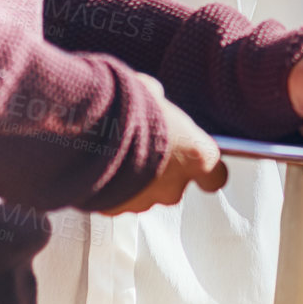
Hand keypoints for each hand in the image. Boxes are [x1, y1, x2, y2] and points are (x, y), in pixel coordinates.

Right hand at [100, 75, 227, 213]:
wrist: (87, 134)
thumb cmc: (128, 109)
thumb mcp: (151, 93)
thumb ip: (160, 104)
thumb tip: (155, 97)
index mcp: (195, 156)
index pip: (215, 176)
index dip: (206, 169)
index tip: (195, 158)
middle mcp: (175, 186)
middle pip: (176, 183)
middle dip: (162, 170)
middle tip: (143, 146)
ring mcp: (145, 202)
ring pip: (146, 192)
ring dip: (136, 178)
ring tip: (117, 152)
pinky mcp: (116, 210)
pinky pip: (119, 198)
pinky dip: (113, 186)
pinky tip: (101, 164)